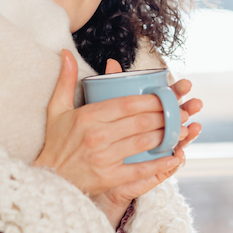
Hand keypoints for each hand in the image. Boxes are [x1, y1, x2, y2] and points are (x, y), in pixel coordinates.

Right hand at [33, 51, 187, 205]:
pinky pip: (140, 169)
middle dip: (166, 115)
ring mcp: (103, 158)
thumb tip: (66, 52)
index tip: (166, 96)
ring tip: (183, 130)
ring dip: (168, 135)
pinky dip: (160, 164)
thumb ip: (65, 80)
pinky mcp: (109, 178)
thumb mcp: (56, 109)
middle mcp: (97, 136)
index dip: (151, 99)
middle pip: (140, 121)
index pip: (127, 103)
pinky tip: (174, 157)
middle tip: (181, 111)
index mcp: (87, 117)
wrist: (49, 180)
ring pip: (144, 142)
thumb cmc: (56, 143)